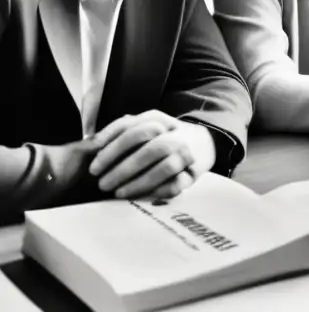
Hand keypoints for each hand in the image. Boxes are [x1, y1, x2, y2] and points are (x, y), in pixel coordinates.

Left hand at [88, 111, 216, 200]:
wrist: (204, 142)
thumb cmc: (166, 135)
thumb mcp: (147, 124)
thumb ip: (123, 129)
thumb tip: (94, 143)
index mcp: (159, 120)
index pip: (133, 128)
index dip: (111, 147)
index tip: (94, 166)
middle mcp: (175, 134)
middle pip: (150, 148)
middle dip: (124, 168)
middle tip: (103, 183)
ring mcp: (186, 153)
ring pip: (165, 168)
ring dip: (139, 182)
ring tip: (119, 193)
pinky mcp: (193, 172)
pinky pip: (177, 184)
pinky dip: (159, 191)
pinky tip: (142, 197)